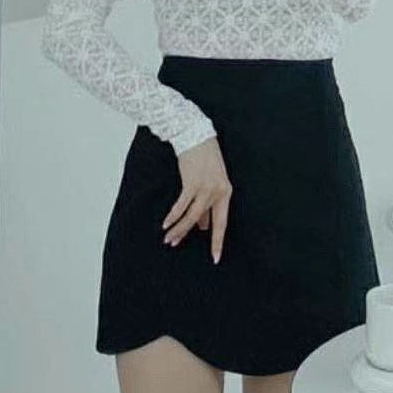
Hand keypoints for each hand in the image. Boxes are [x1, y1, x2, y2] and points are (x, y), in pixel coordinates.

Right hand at [162, 136, 231, 263]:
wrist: (197, 135)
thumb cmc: (205, 158)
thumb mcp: (212, 181)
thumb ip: (208, 204)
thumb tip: (203, 226)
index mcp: (226, 193)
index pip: (222, 222)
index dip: (217, 241)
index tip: (215, 257)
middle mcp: (217, 192)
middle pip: (202, 222)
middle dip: (189, 236)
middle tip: (178, 247)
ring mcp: (205, 188)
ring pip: (191, 216)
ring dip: (178, 229)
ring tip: (169, 239)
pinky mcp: (192, 183)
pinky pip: (181, 205)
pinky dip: (173, 216)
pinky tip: (166, 224)